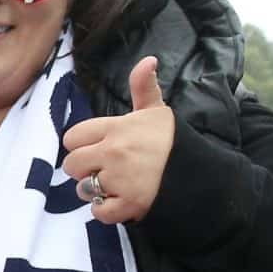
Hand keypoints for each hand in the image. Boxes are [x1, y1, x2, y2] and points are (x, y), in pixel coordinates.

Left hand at [61, 56, 176, 224]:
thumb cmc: (171, 140)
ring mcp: (120, 179)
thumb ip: (144, 86)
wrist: (200, 173)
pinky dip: (106, 210)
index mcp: (116, 128)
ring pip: (83, 189)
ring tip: (115, 185)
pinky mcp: (129, 204)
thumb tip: (149, 60)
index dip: (81, 145)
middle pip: (72, 165)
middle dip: (84, 169)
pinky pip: (99, 212)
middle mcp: (114, 152)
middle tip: (105, 169)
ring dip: (94, 191)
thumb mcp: (157, 111)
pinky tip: (120, 201)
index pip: (72, 137)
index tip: (97, 148)